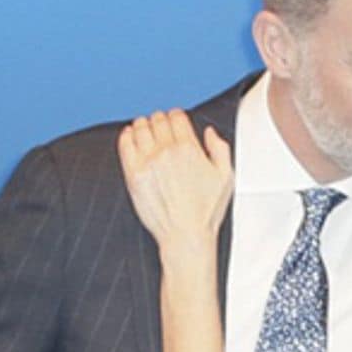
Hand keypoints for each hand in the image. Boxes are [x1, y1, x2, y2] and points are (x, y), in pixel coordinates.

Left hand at [118, 109, 232, 269]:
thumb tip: (210, 132)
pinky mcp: (133, 174)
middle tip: (160, 125)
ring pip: (140, 127)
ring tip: (146, 129)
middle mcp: (167, 152)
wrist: (186, 236)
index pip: (177, 117)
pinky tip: (131, 136)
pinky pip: (125, 143)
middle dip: (160, 119)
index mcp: (190, 149)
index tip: (175, 120)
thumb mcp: (226, 177)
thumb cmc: (206, 212)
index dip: (176, 115)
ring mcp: (148, 162)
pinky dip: (127, 135)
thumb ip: (220, 149)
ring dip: (144, 124)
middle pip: (158, 120)